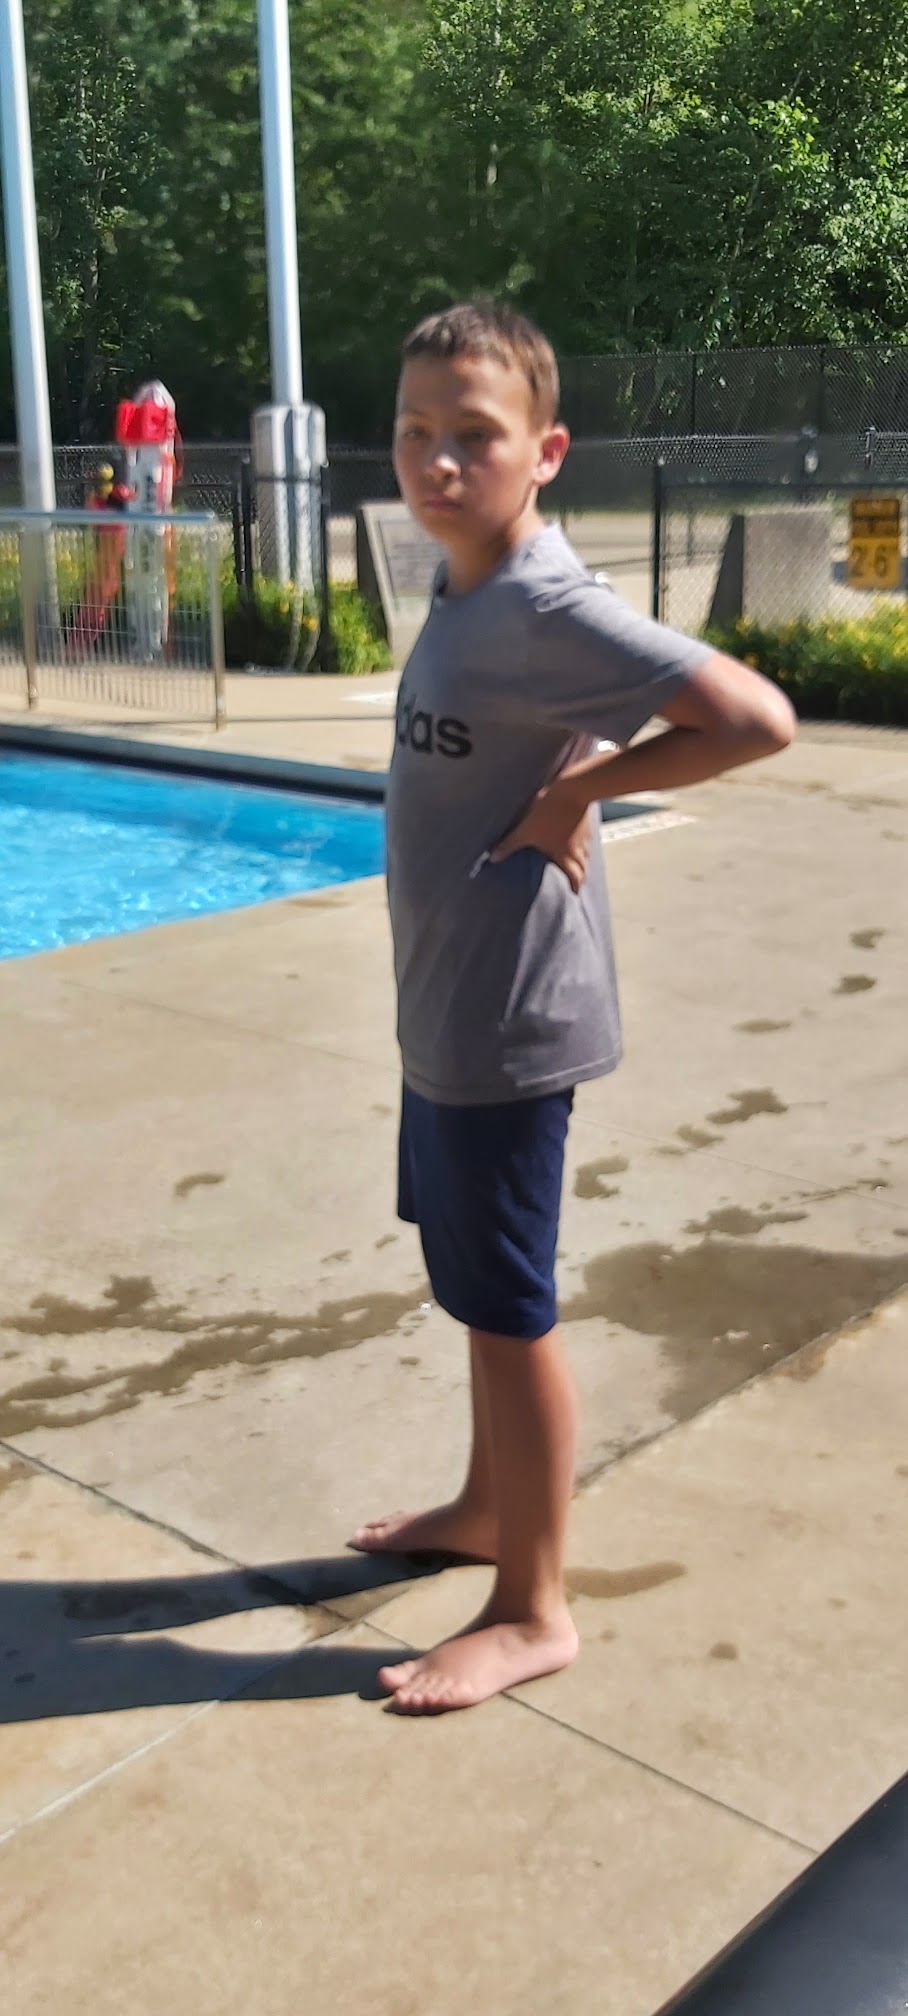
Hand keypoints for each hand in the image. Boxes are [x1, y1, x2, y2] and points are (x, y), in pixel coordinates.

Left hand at [490, 772, 592, 892]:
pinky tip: (576, 839)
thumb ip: (509, 845)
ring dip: (582, 862)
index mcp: (565, 855)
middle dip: (581, 878)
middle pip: (584, 869)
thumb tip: (493, 859)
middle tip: (577, 883)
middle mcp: (578, 849)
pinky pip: (586, 839)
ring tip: (576, 864)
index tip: (574, 895)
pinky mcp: (586, 822)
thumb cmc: (549, 810)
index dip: (575, 887)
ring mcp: (584, 836)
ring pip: (586, 855)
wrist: (574, 787)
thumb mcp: (525, 829)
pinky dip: (582, 844)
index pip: (575, 878)